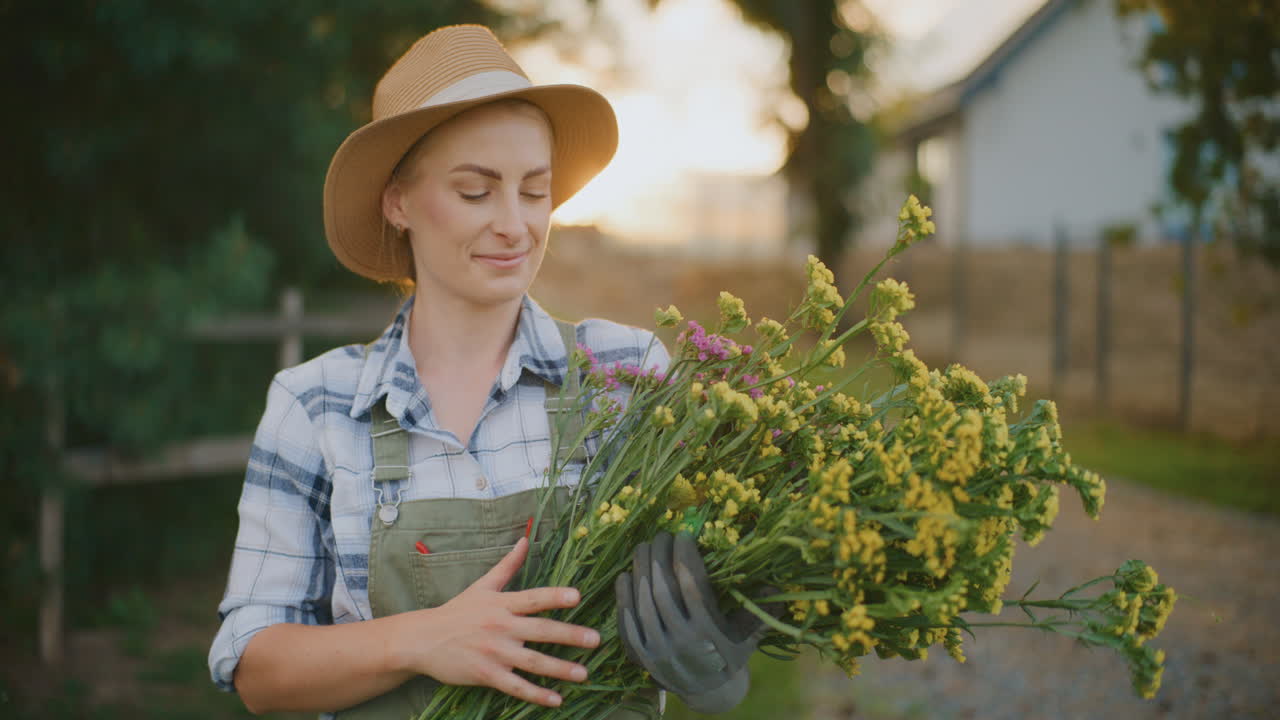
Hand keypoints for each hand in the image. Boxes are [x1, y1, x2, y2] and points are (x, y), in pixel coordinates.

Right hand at [402, 537, 600, 707]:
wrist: (423, 639)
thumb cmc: (457, 611)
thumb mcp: (482, 586)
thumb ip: (508, 565)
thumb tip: (525, 540)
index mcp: (502, 604)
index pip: (533, 598)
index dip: (555, 597)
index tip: (577, 596)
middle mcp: (501, 627)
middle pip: (540, 631)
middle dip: (570, 635)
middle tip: (595, 639)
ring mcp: (494, 653)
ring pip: (533, 662)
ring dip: (560, 669)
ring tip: (583, 673)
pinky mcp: (487, 675)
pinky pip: (516, 686)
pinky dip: (537, 694)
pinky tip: (557, 699)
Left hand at [614, 531, 771, 713]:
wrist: (707, 690)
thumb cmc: (730, 654)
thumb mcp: (748, 636)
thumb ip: (761, 612)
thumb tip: (778, 588)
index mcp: (710, 631)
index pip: (693, 585)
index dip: (685, 556)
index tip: (682, 535)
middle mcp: (683, 640)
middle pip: (664, 589)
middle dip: (660, 557)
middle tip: (661, 536)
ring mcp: (660, 648)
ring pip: (645, 602)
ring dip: (642, 571)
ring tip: (644, 547)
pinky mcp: (643, 654)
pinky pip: (629, 621)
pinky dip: (624, 597)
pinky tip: (625, 575)